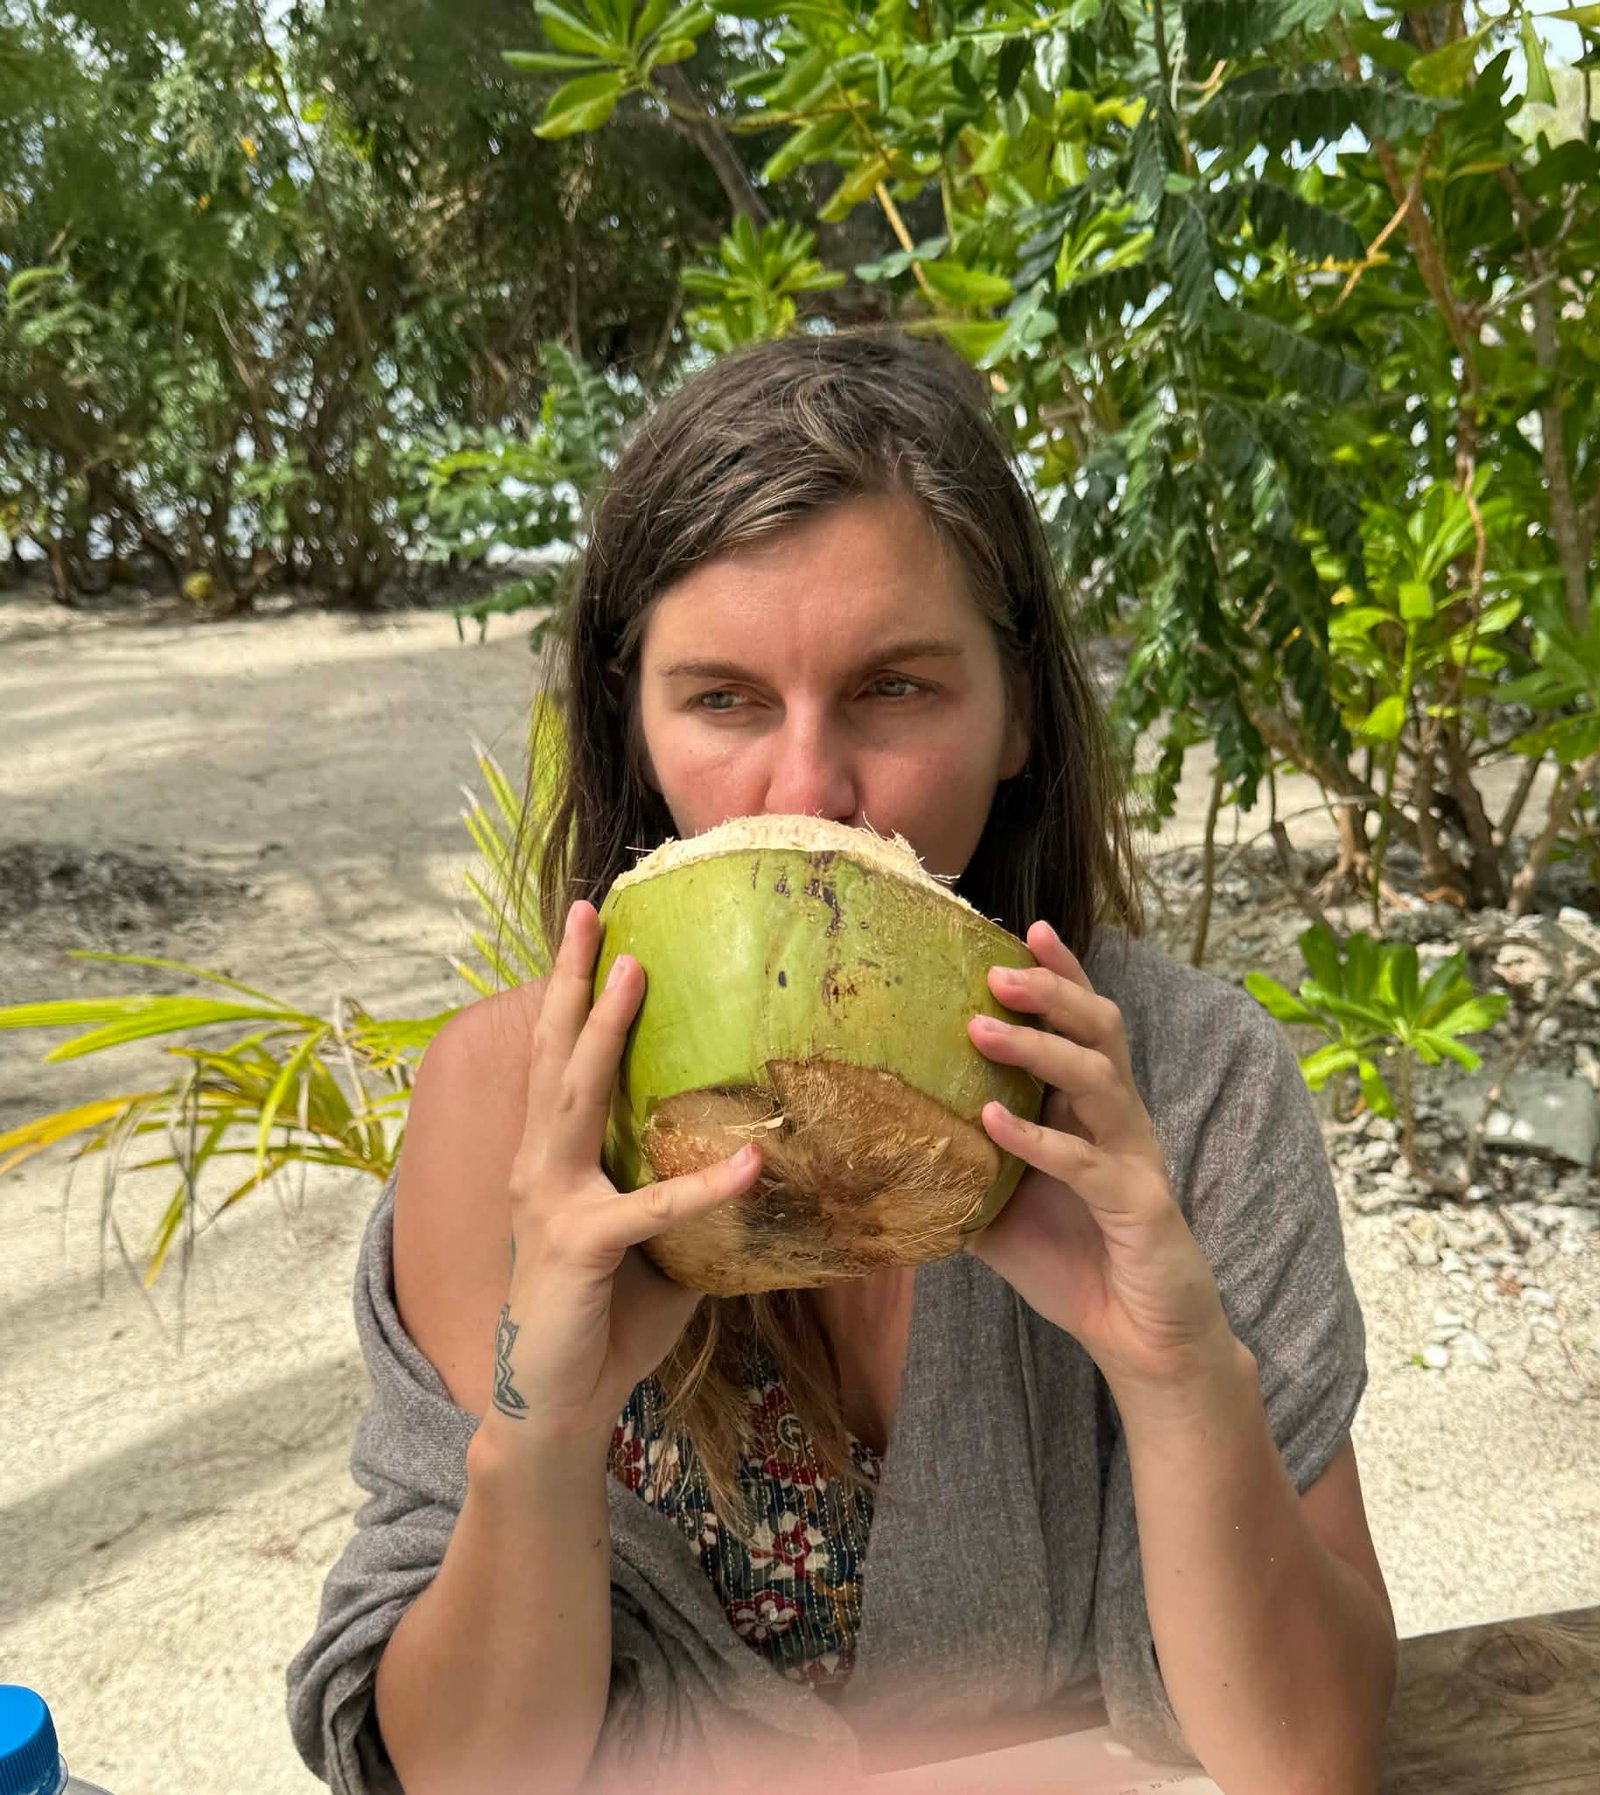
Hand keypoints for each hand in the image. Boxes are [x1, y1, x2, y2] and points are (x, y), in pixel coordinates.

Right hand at [486, 900, 763, 1454]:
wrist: (559, 1403)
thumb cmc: (606, 1320)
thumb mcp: (655, 1244)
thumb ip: (689, 1197)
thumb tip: (757, 1158)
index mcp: (555, 1159)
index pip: (562, 1060)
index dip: (574, 996)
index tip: (592, 931)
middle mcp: (542, 1166)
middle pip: (556, 1053)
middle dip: (574, 979)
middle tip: (590, 911)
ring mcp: (554, 1202)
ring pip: (577, 1097)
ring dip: (606, 1031)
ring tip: (636, 972)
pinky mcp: (580, 1246)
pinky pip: (652, 1209)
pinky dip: (705, 1187)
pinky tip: (753, 1163)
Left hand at [964, 921, 1235, 1396]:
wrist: (1140, 1341)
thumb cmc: (1076, 1265)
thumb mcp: (1002, 1211)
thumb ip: (962, 1171)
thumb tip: (885, 1149)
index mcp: (1093, 1111)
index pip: (1083, 1025)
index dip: (1062, 974)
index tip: (1023, 932)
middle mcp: (1119, 1121)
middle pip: (1100, 1030)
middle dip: (1052, 990)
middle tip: (996, 971)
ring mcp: (1133, 1158)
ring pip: (1099, 1078)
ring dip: (1039, 1049)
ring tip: (982, 1028)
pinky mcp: (1139, 1205)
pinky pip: (1086, 1161)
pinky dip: (1038, 1137)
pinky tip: (992, 1122)